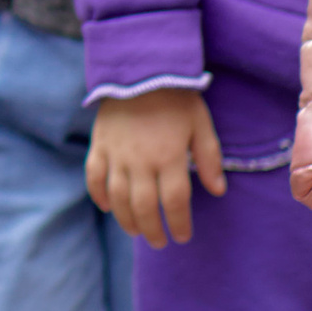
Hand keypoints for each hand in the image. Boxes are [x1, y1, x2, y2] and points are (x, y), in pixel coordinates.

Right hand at [86, 85, 224, 247]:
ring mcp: (116, 154)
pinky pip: (94, 176)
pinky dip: (99, 195)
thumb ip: (209, 158)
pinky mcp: (99, 145)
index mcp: (169, 157)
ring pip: (118, 198)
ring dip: (127, 220)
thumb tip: (217, 191)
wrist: (138, 68)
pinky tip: (108, 207)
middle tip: (160, 242)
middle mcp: (141, 161)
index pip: (175, 202)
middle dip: (153, 230)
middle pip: (145, 207)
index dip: (179, 223)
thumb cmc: (175, 97)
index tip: (183, 236)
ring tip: (136, 232)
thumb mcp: (201, 124)